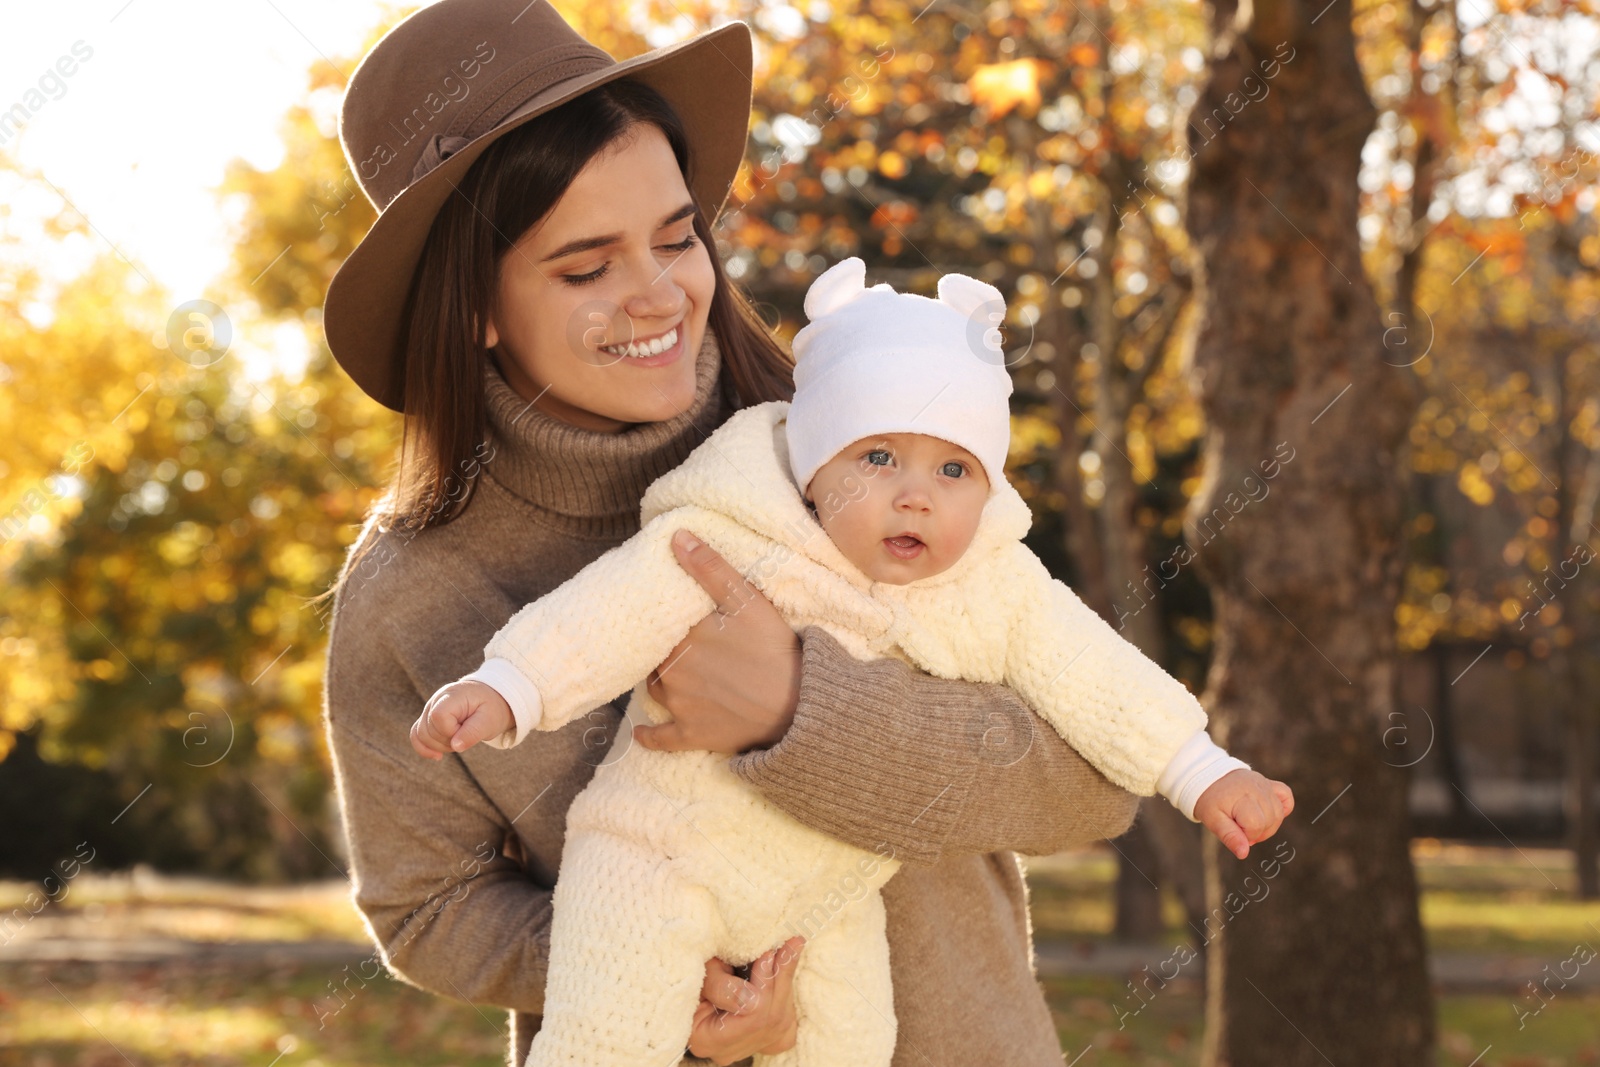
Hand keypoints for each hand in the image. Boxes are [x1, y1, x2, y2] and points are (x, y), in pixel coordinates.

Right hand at [410, 680, 513, 759]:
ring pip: (421, 735)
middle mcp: (436, 700)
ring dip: (440, 746)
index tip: (468, 729)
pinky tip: (437, 757)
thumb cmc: (491, 709)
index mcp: (452, 696)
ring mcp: (430, 709)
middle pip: (428, 729)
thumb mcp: (489, 720)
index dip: (451, 730)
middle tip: (467, 735)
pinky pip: (416, 735)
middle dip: (448, 741)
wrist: (491, 699)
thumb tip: (455, 747)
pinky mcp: (428, 719)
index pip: (438, 716)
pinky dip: (424, 748)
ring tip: (459, 740)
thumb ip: (473, 732)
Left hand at [634, 530, 802, 754]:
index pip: (659, 625)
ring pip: (655, 690)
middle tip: (670, 643)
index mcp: (683, 638)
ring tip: (665, 673)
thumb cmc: (774, 650)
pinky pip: (662, 738)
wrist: (798, 705)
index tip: (667, 616)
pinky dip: (650, 736)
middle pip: (655, 657)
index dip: (662, 621)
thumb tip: (676, 537)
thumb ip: (710, 568)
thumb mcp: (747, 601)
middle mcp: (672, 672)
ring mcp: (680, 706)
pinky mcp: (692, 735)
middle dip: (660, 650)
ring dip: (657, 682)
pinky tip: (641, 734)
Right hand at [688, 937, 804, 1063]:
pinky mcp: (759, 1044)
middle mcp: (726, 1052)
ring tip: (789, 950)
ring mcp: (744, 1050)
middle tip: (789, 943)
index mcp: (705, 1039)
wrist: (690, 975)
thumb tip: (752, 998)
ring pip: (783, 1022)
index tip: (768, 951)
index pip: (752, 1017)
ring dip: (786, 984)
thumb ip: (721, 986)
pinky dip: (787, 999)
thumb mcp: (699, 970)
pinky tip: (782, 975)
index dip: (764, 983)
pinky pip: (786, 1027)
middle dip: (782, 978)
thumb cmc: (692, 969)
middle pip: (772, 1019)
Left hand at [1194, 769, 1293, 858]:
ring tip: (1249, 822)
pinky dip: (1283, 808)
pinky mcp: (1270, 783)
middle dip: (1256, 832)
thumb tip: (1244, 854)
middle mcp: (1258, 789)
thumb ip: (1230, 837)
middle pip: (1270, 822)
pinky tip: (1268, 814)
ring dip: (1267, 825)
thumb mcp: (1214, 821)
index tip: (1234, 831)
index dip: (1247, 835)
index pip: (1256, 826)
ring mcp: (1265, 785)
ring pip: (1278, 814)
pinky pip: (1286, 796)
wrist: (1209, 779)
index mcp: (1243, 798)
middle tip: (1240, 828)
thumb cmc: (1211, 802)